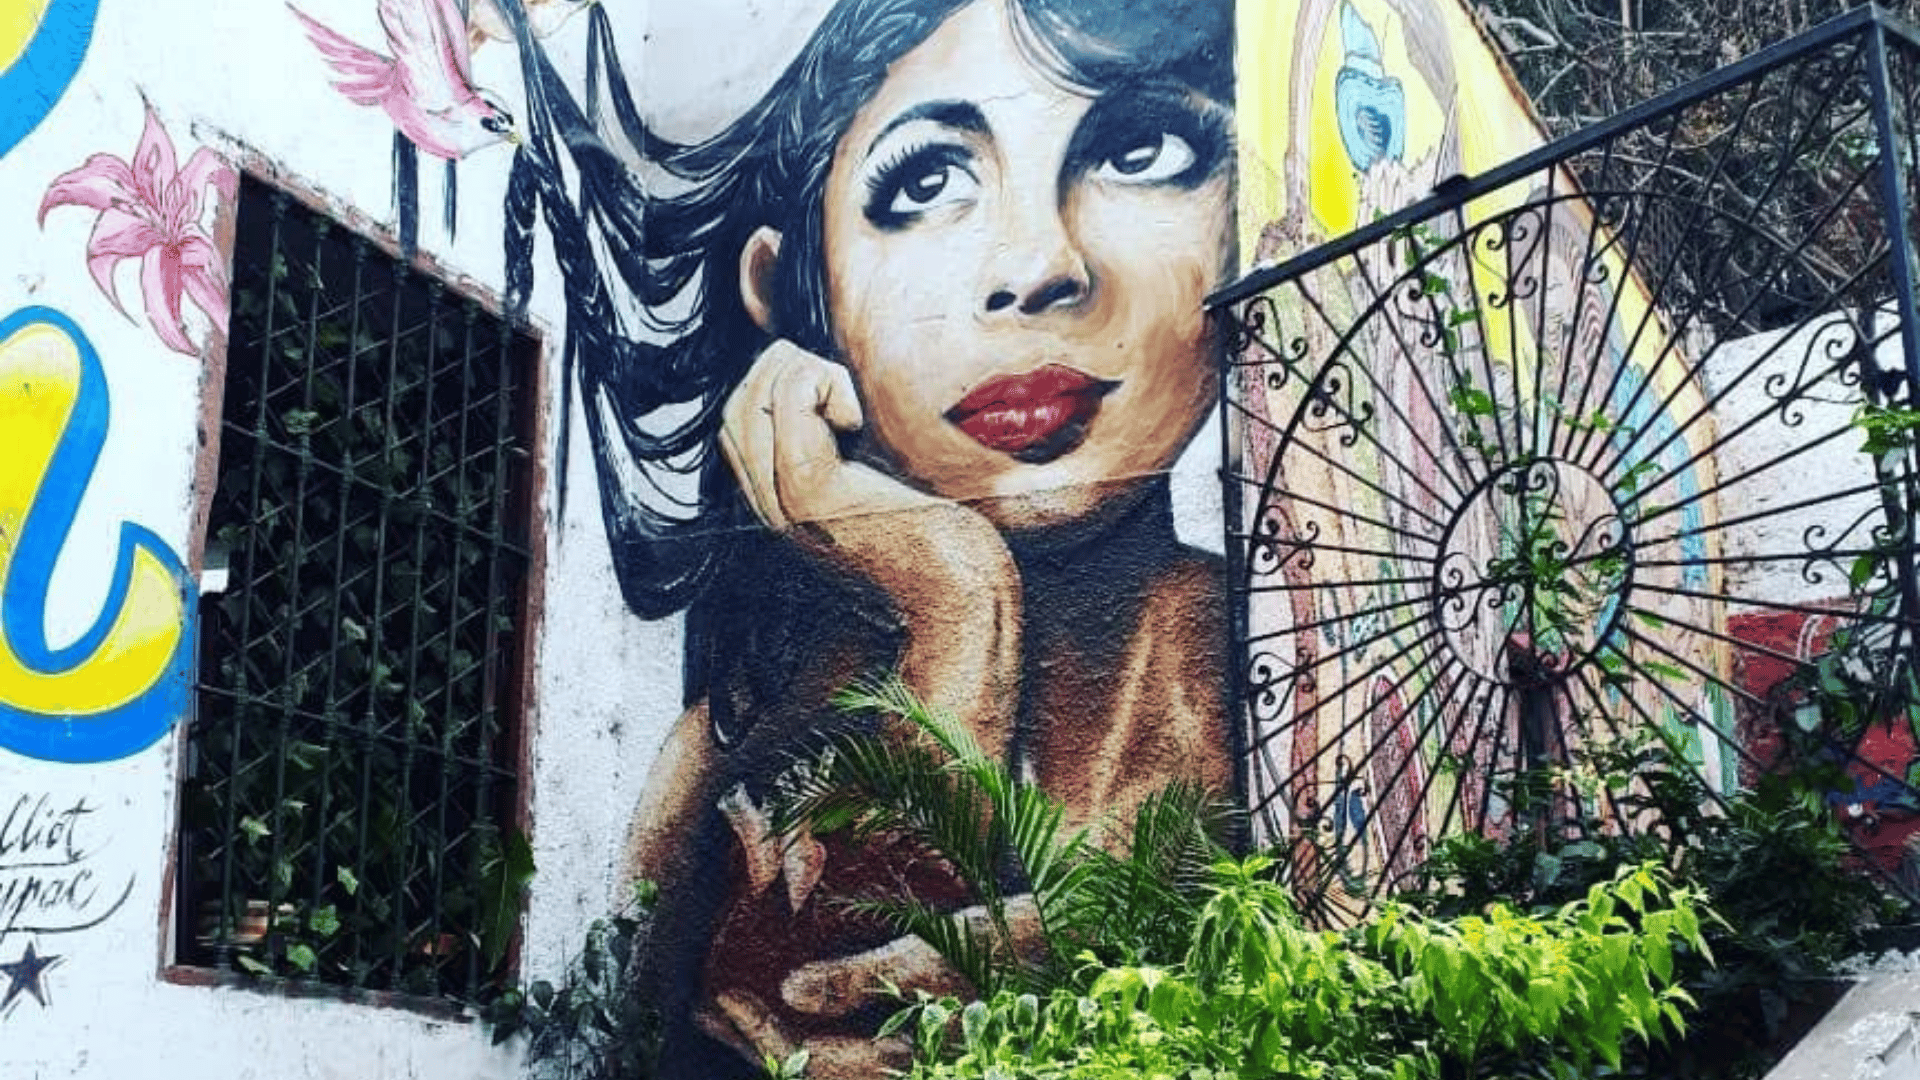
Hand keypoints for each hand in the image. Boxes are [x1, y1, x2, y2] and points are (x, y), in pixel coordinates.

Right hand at [717, 340, 1021, 749]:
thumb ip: (837, 443)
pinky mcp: (811, 491)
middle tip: (846, 394)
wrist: (960, 589)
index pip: (737, 424)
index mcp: (780, 506)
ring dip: (807, 375)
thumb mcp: (875, 478)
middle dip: (786, 372)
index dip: (777, 386)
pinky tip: (860, 422)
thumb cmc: (936, 531)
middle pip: (737, 409)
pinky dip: (826, 385)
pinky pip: (791, 400)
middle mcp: (770, 509)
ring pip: (756, 398)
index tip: (838, 399)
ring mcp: (784, 502)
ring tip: (854, 411)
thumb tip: (820, 377)